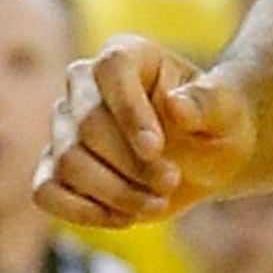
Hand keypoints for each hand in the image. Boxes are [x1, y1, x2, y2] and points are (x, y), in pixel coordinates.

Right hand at [39, 40, 258, 232]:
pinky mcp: (57, 166)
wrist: (205, 156)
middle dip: (133, 165)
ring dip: (117, 193)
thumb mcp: (227, 112)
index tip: (156, 149)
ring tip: (158, 202)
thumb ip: (208, 104)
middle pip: (87, 125)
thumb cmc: (215, 124)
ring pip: (69, 161)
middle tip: (172, 182)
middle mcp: (84, 83)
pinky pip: (46, 191)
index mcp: (125, 55)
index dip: (129, 111)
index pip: (110, 70)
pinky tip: (123, 217)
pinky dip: (82, 212)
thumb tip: (177, 107)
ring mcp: (64, 125)